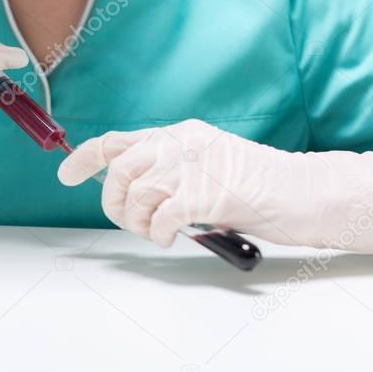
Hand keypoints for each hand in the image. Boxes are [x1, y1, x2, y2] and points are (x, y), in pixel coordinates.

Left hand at [58, 119, 372, 254]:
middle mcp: (182, 143)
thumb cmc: (261, 187)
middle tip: (129, 222)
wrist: (307, 193)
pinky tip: (170, 237)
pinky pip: (160, 216)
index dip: (85, 158)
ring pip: (135, 193)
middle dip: (112, 202)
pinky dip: (157, 233)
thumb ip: (172, 171)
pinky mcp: (207, 194)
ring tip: (154, 232)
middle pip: (119, 168)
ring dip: (135, 221)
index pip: (118, 140)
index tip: (65, 174)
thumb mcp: (208, 167)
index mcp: (181, 134)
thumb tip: (133, 191)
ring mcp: (195, 166)